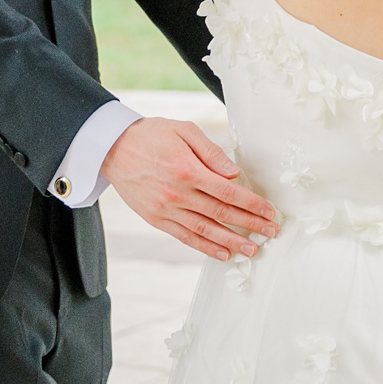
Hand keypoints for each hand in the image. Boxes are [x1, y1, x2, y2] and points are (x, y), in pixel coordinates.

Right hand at [101, 118, 279, 260]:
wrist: (111, 148)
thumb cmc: (150, 135)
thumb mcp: (183, 130)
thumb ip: (210, 152)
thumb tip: (233, 172)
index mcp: (188, 170)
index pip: (229, 192)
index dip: (252, 204)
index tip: (269, 212)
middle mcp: (178, 194)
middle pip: (222, 214)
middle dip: (250, 224)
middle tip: (270, 233)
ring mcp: (166, 209)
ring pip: (206, 230)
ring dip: (232, 242)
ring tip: (252, 249)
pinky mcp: (157, 219)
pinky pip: (185, 237)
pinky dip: (205, 248)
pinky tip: (223, 253)